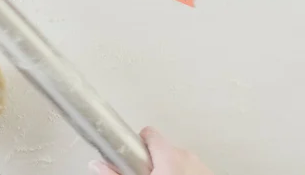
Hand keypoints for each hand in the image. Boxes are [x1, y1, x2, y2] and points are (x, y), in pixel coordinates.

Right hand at [89, 127, 212, 174]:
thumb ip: (116, 174)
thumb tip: (96, 164)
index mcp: (168, 155)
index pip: (148, 133)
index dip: (137, 144)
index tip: (133, 156)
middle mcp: (186, 156)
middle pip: (162, 149)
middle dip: (152, 162)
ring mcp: (200, 166)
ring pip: (177, 161)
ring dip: (168, 170)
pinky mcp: (208, 173)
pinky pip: (190, 169)